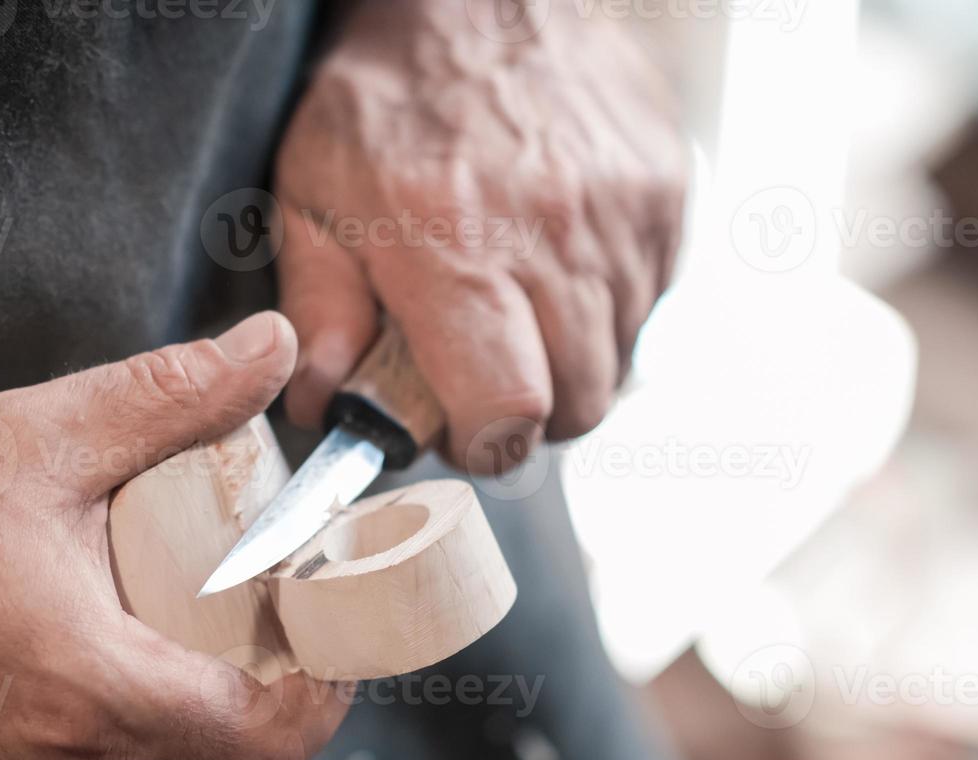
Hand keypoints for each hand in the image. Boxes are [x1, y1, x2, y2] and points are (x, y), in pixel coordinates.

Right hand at [0, 312, 350, 759]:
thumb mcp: (36, 434)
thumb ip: (171, 394)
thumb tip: (271, 345)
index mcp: (85, 689)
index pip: (262, 738)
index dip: (324, 689)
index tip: (329, 622)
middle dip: (289, 714)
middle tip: (294, 631)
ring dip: (227, 741)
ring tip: (233, 652)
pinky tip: (151, 685)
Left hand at [275, 1, 686, 471]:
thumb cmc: (384, 98)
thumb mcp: (312, 196)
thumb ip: (320, 311)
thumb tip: (324, 405)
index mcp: (454, 249)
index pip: (508, 409)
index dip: (484, 442)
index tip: (462, 430)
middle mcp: (552, 237)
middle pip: (577, 404)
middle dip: (530, 416)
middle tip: (487, 379)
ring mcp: (621, 214)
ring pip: (619, 360)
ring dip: (570, 364)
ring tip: (518, 315)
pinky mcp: (665, 193)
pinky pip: (650, 299)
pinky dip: (607, 310)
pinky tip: (558, 269)